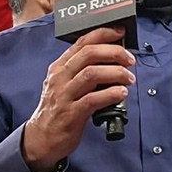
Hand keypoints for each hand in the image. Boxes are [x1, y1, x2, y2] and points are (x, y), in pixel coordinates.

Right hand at [22, 27, 134, 171]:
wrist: (41, 138)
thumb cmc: (57, 111)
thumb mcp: (64, 85)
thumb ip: (82, 71)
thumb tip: (112, 60)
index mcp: (60, 68)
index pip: (82, 42)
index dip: (104, 34)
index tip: (120, 32)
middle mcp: (60, 78)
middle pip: (89, 54)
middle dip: (114, 52)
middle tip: (130, 60)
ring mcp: (64, 95)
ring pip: (92, 74)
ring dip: (116, 73)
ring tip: (129, 78)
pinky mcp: (71, 114)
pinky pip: (93, 99)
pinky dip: (110, 94)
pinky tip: (121, 93)